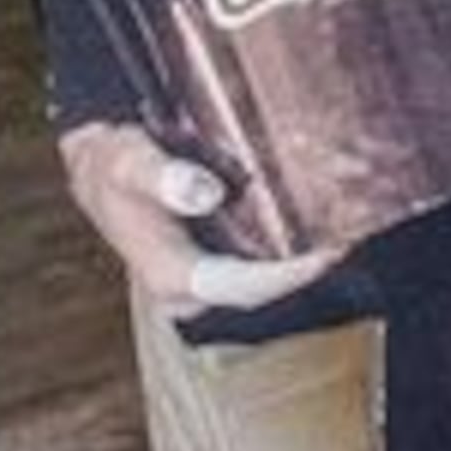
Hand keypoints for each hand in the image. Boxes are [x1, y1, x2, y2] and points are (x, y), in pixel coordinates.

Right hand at [56, 123, 344, 319]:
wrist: (98, 166)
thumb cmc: (112, 161)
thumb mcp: (127, 159)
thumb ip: (162, 176)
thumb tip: (205, 194)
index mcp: (169, 274)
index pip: (239, 287)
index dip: (286, 277)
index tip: (327, 255)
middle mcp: (186, 289)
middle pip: (259, 291)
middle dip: (305, 269)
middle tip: (353, 235)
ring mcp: (198, 282)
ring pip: (260, 282)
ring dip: (300, 262)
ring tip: (346, 228)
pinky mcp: (209, 267)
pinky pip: (255, 268)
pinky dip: (285, 252)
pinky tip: (316, 226)